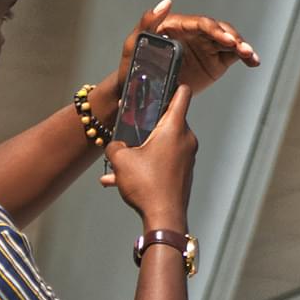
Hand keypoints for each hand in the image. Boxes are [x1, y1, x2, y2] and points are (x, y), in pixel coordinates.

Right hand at [100, 85, 196, 229]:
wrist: (164, 219)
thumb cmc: (146, 185)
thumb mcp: (121, 161)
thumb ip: (114, 146)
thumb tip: (113, 145)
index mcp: (174, 128)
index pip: (182, 95)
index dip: (172, 84)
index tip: (162, 80)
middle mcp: (185, 139)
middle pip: (167, 120)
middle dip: (145, 122)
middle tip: (127, 124)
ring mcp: (186, 156)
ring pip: (160, 144)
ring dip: (139, 149)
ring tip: (116, 162)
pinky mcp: (183, 171)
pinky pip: (161, 161)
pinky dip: (143, 165)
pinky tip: (116, 180)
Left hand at [110, 0, 260, 102]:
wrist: (140, 93)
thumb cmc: (133, 66)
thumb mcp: (134, 44)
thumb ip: (148, 22)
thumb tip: (166, 2)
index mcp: (178, 26)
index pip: (201, 23)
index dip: (215, 30)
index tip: (226, 40)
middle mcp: (195, 33)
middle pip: (219, 30)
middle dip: (233, 38)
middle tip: (242, 50)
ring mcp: (206, 46)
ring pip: (229, 41)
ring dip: (242, 47)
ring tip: (251, 57)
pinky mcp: (215, 61)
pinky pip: (233, 55)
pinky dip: (245, 57)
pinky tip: (254, 62)